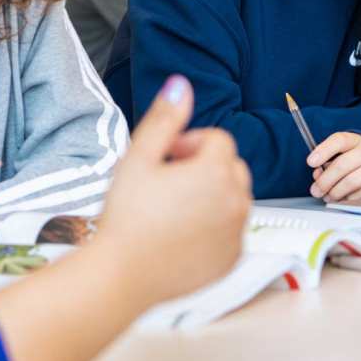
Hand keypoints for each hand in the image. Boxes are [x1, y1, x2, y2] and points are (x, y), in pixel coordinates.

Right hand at [96, 76, 250, 305]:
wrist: (123, 275)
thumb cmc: (126, 216)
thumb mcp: (138, 158)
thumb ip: (164, 119)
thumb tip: (181, 85)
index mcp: (215, 173)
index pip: (218, 139)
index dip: (187, 143)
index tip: (162, 159)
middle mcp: (236, 202)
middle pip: (231, 166)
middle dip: (204, 166)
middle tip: (165, 181)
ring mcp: (237, 233)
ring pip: (233, 197)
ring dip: (210, 194)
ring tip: (170, 207)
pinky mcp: (232, 258)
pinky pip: (232, 229)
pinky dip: (214, 225)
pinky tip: (179, 232)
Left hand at [308, 132, 360, 201]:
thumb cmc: (351, 154)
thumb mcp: (339, 150)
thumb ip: (325, 160)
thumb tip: (318, 175)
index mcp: (353, 140)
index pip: (338, 141)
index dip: (323, 151)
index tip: (310, 162)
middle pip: (343, 165)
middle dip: (325, 180)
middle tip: (315, 190)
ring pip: (352, 182)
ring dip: (335, 192)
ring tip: (327, 196)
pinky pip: (360, 194)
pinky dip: (347, 198)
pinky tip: (340, 198)